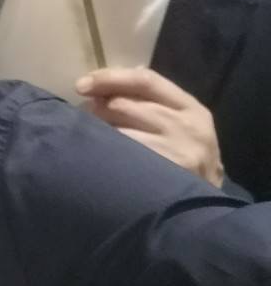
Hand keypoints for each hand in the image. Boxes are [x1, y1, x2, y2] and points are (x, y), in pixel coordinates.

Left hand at [76, 67, 223, 187]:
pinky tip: (100, 157)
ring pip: (119, 131)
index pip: (145, 80)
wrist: (203, 207)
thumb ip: (150, 99)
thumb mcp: (179, 123)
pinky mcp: (163, 176)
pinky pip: (121, 156)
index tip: (81, 85)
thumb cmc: (183, 157)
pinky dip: (105, 154)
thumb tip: (108, 79)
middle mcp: (186, 127)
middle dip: (98, 109)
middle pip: (124, 105)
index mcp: (190, 108)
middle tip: (86, 118)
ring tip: (93, 139)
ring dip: (98, 132)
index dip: (109, 78)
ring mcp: (176, 153)